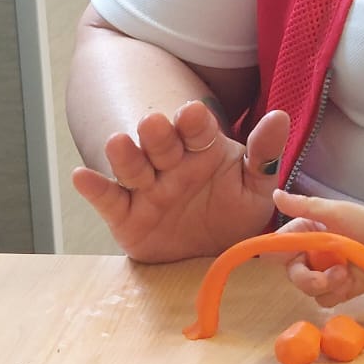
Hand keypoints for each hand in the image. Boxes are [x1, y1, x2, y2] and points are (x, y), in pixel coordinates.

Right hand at [70, 103, 290, 262]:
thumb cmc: (233, 209)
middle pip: (161, 144)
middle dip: (157, 134)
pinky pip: (109, 200)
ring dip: (125, 155)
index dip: (194, 122)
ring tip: (119, 143)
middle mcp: (170, 164)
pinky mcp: (126, 216)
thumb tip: (281, 117)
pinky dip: (94, 189)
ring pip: (133, 167)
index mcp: (202, 149)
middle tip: (155, 124)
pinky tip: (81, 176)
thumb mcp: (256, 185)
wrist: (212, 251)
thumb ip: (264, 154)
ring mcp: (146, 188)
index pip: (197, 130)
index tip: (195, 113)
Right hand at [270, 189, 363, 306]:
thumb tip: (274, 194)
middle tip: (321, 279)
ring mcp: (324, 275)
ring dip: (326, 284)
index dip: (278, 254)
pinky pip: (326, 300)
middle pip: (293, 274)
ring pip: (309, 290)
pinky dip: (337, 292)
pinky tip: (351, 281)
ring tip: (346, 273)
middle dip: (306, 279)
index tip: (289, 257)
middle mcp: (310, 256)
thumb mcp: (333, 211)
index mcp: (304, 234)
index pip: (279, 247)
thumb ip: (304, 206)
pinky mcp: (338, 291)